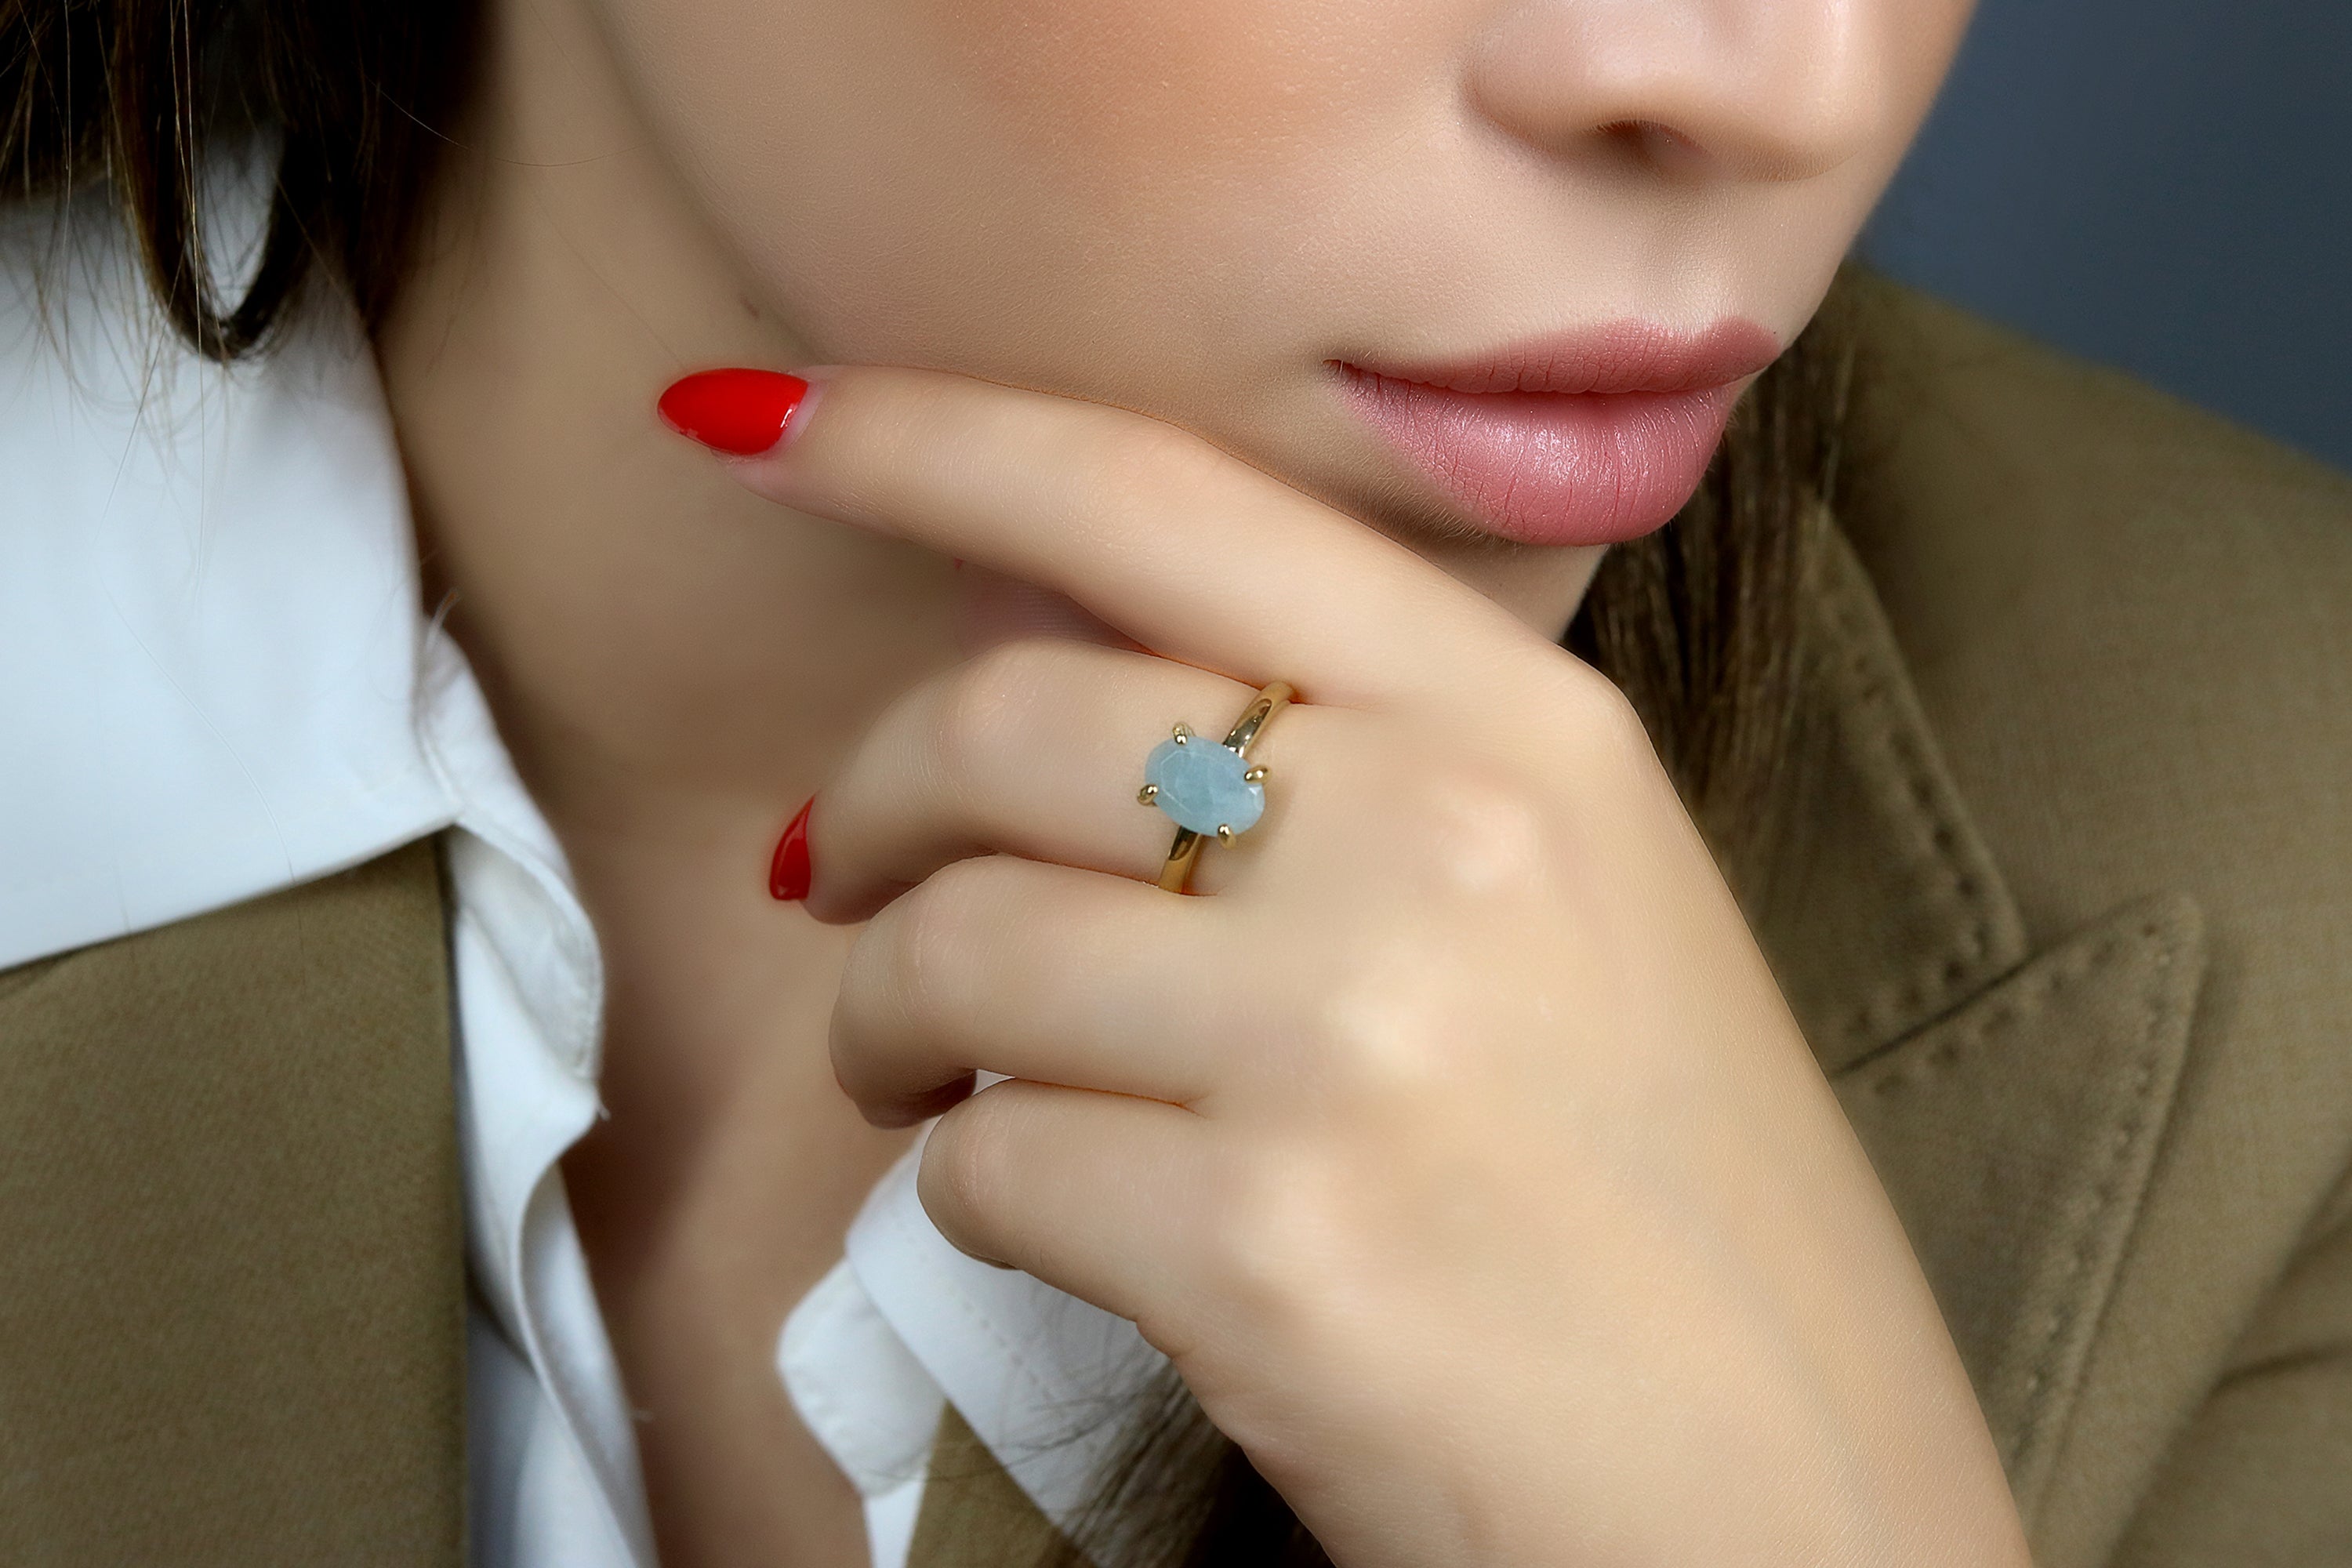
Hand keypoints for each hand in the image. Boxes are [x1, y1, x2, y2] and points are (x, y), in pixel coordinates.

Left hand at [692, 367, 2031, 1567]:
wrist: (1792, 1506)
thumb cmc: (1663, 1213)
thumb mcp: (1567, 902)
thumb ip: (1350, 763)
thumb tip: (1054, 697)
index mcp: (1526, 724)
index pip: (1168, 499)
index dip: (929, 437)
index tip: (761, 425)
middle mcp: (1445, 836)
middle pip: (1010, 723)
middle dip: (868, 807)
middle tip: (840, 883)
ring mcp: (1358, 1034)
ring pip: (960, 950)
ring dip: (887, 1024)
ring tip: (922, 1088)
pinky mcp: (1271, 1240)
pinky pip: (991, 1165)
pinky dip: (969, 1196)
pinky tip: (1055, 1224)